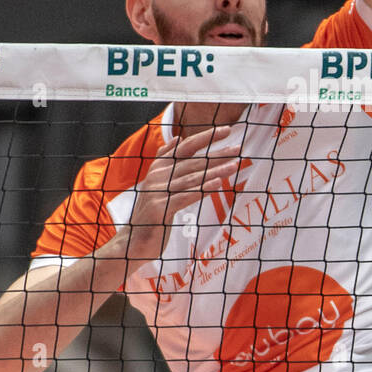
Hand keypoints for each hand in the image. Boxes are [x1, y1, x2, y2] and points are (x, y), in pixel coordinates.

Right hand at [118, 124, 241, 263]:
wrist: (132, 242)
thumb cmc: (150, 213)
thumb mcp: (156, 183)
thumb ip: (165, 160)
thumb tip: (178, 139)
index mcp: (158, 168)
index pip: (186, 147)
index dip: (206, 137)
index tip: (227, 130)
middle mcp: (157, 176)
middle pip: (193, 162)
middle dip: (218, 154)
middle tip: (239, 148)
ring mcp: (158, 192)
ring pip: (193, 178)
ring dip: (216, 170)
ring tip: (235, 164)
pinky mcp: (160, 209)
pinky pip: (186, 196)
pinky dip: (203, 189)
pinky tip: (217, 183)